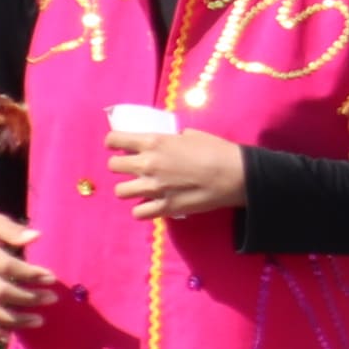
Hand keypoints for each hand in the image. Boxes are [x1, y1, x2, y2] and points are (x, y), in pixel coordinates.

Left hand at [107, 127, 247, 221]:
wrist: (236, 175)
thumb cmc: (218, 150)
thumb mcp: (192, 135)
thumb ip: (171, 140)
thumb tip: (167, 143)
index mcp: (154, 142)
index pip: (114, 139)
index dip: (113, 142)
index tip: (118, 146)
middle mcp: (148, 164)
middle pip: (113, 166)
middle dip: (121, 166)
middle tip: (133, 168)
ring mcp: (154, 188)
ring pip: (120, 192)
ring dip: (129, 189)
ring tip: (141, 188)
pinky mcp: (164, 207)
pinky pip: (138, 213)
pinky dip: (142, 209)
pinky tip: (152, 204)